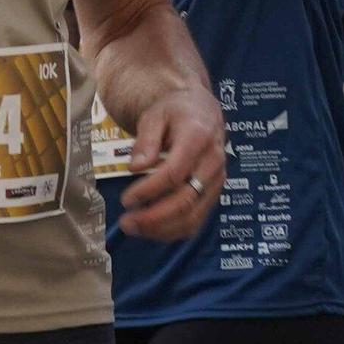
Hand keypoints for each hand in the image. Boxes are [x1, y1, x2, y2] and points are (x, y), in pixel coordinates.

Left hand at [117, 86, 226, 240]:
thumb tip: (136, 167)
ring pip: (194, 216)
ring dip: (162, 229)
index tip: (126, 200)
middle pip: (186, 199)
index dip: (148, 190)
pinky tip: (152, 230)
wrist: (203, 113)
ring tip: (135, 229)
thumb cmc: (175, 113)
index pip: (174, 173)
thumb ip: (145, 140)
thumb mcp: (155, 116)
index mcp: (198, 138)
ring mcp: (217, 181)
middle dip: (154, 217)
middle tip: (127, 222)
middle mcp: (213, 162)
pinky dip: (175, 231)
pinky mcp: (215, 193)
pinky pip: (198, 220)